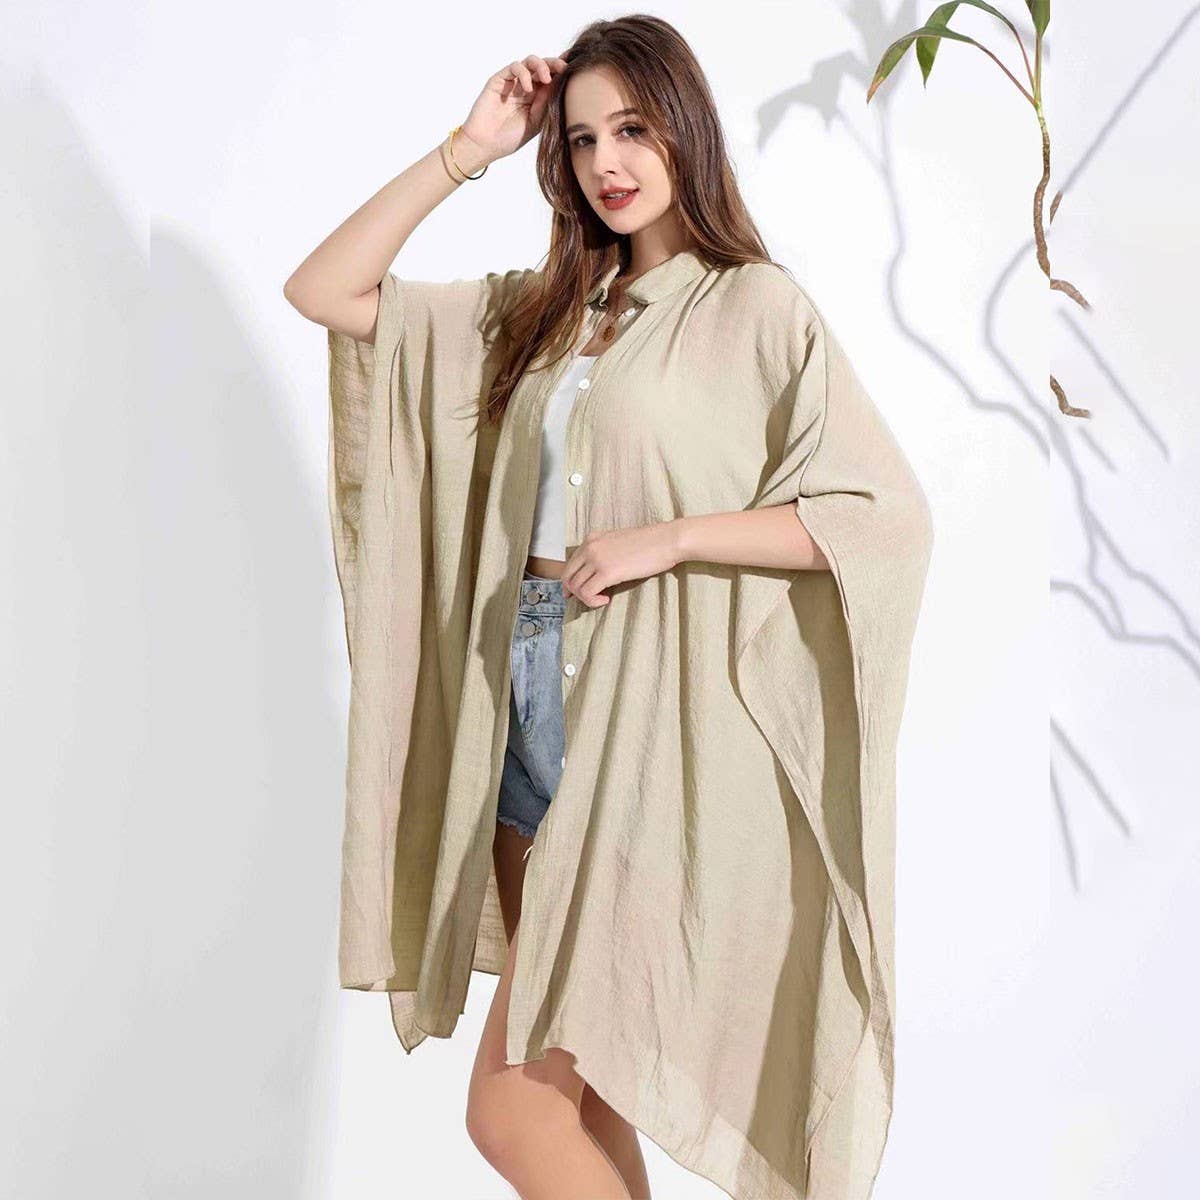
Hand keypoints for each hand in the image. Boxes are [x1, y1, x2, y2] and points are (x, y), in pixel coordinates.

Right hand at [458, 54, 568, 163]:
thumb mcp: (535, 121)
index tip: (576, 66)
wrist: (485, 146)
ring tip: (546, 79)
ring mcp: (512, 82)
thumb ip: (546, 102)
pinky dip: (523, 74)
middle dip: (555, 64)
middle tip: (564, 68)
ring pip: (529, 62)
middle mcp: (525, 87)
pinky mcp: (499, 80)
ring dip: (540, 65)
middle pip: (542, 66)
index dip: (562, 70)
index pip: (551, 78)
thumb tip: (560, 83)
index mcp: (536, 97)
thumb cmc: (509, 138)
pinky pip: (513, 67)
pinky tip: (528, 89)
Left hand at [561, 521, 682, 608]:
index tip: (575, 592)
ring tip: (602, 598)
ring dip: (586, 598)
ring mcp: (597, 559)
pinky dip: (593, 601)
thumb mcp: (619, 542)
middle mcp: (590, 547)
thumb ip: (604, 552)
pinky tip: (606, 600)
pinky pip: (587, 593)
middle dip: (573, 592)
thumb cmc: (650, 544)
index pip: (570, 563)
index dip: (570, 581)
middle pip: (568, 576)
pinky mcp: (607, 572)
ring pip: (576, 587)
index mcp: (592, 539)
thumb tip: (596, 572)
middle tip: (586, 600)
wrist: (666, 540)